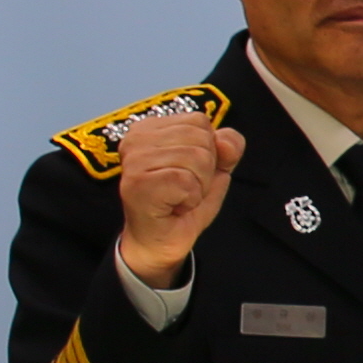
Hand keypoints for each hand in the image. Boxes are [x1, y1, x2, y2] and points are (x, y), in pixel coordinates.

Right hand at [114, 114, 248, 285]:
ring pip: (197, 158)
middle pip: (200, 138)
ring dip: (198, 186)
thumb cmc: (182, 202)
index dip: (208, 150)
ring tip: (179, 197)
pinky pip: (187, 181)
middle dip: (205, 169)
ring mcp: (134, 161)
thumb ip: (227, 147)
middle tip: (184, 188)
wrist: (161, 241)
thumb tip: (225, 140)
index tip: (188, 171)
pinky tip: (174, 206)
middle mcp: (136, 139)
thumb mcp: (214, 169)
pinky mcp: (139, 183)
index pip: (199, 121)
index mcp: (150, 128)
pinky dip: (190, 198)